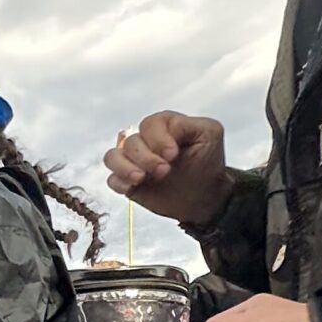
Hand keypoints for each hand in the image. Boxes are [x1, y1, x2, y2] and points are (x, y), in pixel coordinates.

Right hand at [104, 112, 230, 226]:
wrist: (205, 196)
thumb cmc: (207, 163)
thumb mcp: (210, 134)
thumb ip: (187, 124)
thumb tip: (164, 132)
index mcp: (163, 126)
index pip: (149, 125)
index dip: (158, 140)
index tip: (173, 155)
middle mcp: (145, 141)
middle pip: (131, 141)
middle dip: (146, 158)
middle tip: (164, 171)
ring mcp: (134, 162)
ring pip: (113, 156)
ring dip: (125, 168)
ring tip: (141, 179)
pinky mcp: (128, 181)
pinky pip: (111, 178)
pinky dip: (119, 182)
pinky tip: (132, 188)